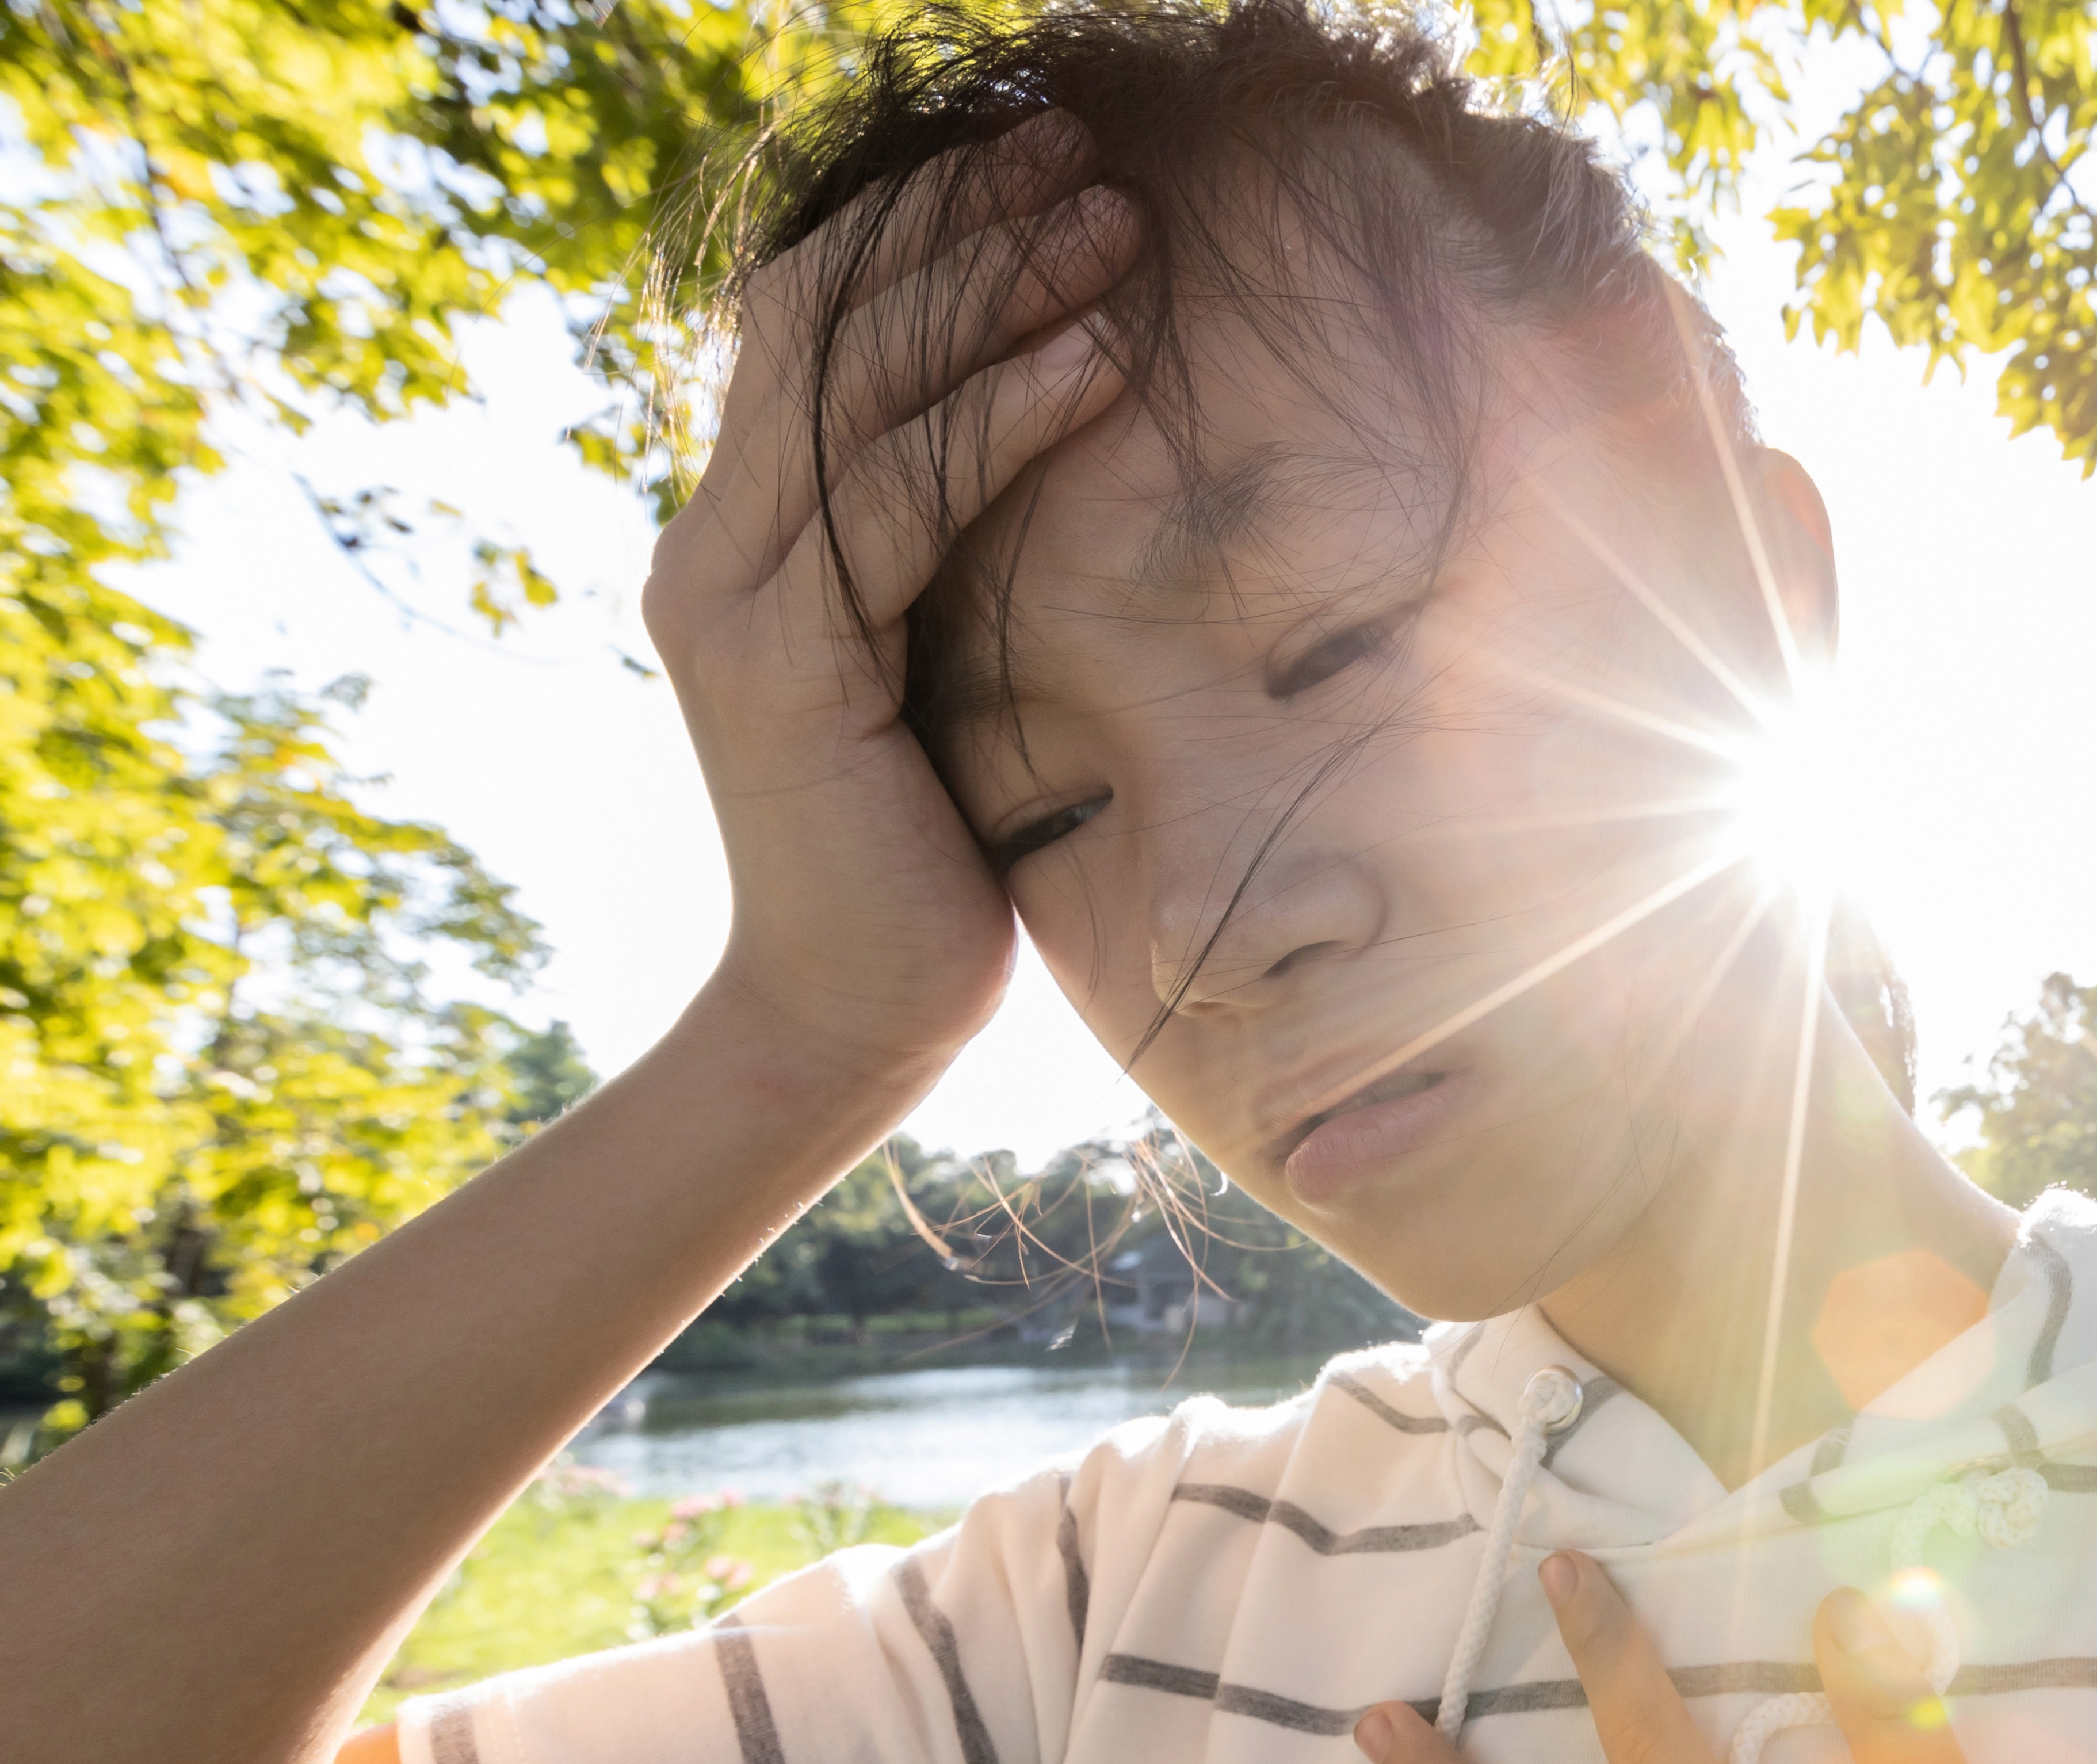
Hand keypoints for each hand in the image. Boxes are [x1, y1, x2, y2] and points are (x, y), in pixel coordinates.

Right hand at [642, 109, 1137, 1091]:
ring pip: (864, 392)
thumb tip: (1045, 435)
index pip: (814, 318)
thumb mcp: (941, 664)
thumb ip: (943, 556)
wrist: (858, 1013)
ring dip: (999, 293)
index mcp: (746, 537)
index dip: (917, 222)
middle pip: (831, 320)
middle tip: (1085, 156)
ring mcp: (737, 603)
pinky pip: (903, 503)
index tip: (1042, 163)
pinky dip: (1005, 419)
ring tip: (1120, 233)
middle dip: (962, 224)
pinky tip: (1099, 364)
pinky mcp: (789, 667)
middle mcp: (714, 548)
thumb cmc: (932, 849)